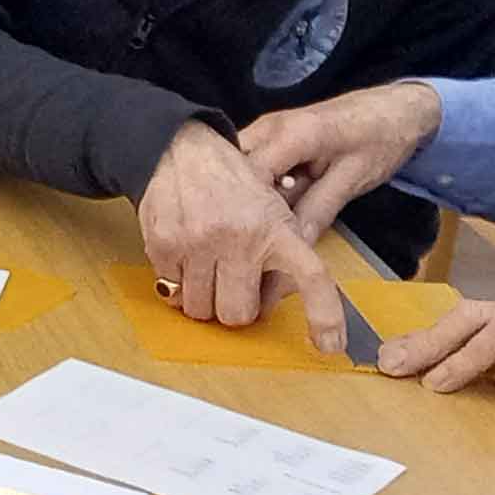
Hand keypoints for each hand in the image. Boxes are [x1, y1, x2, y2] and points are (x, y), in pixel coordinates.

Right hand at [136, 121, 349, 356]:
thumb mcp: (272, 208)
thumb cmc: (230, 182)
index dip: (324, 316)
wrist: (180, 151)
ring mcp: (199, 244)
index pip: (312, 278)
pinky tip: (186, 259)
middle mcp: (240, 238)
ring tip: (208, 269)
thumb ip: (280, 250)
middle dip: (235, 307)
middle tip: (234, 285)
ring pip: (201, 311)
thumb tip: (281, 296)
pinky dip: (178, 285)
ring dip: (204, 299)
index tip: (330, 344)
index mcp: (277, 227)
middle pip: (239, 314)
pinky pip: (171, 294)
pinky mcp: (165, 247)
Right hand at [238, 83, 444, 246]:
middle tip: (254, 236)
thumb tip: (293, 247)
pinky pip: (252, 166)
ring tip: (261, 227)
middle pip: (233, 170)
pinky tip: (269, 210)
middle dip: (241, 204)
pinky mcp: (270, 139)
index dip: (246, 210)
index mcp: (291, 134)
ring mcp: (266, 131)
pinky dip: (258, 189)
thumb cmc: (382, 138)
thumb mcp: (355, 178)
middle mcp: (268, 127)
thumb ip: (320, 209)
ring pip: (239, 170)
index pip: (248, 175)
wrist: (397, 108)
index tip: (253, 240)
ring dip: (249, 198)